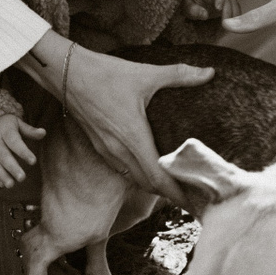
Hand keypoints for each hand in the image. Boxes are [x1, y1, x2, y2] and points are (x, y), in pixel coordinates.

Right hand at [0, 116, 45, 187]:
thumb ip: (30, 131)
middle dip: (12, 167)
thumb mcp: (18, 124)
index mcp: (4, 130)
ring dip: (1, 175)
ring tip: (11, 185)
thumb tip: (43, 132)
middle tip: (22, 178)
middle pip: (3, 155)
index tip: (33, 161)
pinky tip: (2, 184)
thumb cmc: (6, 127)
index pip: (14, 142)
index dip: (23, 151)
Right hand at [18, 33, 211, 203]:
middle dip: (170, 193)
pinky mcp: (99, 145)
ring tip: (175, 183)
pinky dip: (139, 173)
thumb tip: (210, 72)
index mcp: (133, 138)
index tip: (194, 202)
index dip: (177, 193)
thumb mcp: (146, 73)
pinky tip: (149, 164)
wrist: (65, 73)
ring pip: (134, 178)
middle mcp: (119, 150)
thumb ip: (179, 75)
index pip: (158, 178)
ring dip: (154, 184)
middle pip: (148, 184)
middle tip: (192, 195)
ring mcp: (107, 150)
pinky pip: (122, 168)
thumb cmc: (105, 74)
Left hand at [181, 0, 239, 22]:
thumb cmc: (191, 4)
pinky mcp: (230, 7)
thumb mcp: (187, 7)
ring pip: (235, 5)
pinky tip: (231, 27)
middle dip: (227, 11)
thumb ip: (193, 10)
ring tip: (228, 28)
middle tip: (224, 24)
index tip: (218, 9)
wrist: (195, 5)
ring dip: (233, 16)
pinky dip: (236, 19)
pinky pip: (236, 11)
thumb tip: (205, 15)